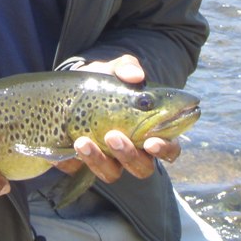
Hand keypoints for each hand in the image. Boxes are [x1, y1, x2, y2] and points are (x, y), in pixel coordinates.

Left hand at [62, 55, 181, 182]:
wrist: (71, 88)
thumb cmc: (103, 81)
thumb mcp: (113, 70)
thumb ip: (126, 68)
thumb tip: (136, 75)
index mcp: (149, 131)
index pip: (169, 149)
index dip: (165, 149)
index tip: (152, 142)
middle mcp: (132, 151)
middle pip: (142, 168)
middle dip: (129, 156)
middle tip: (113, 136)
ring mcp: (107, 160)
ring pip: (112, 173)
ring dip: (99, 160)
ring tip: (83, 141)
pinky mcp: (83, 163)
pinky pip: (82, 170)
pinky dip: (78, 160)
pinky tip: (73, 144)